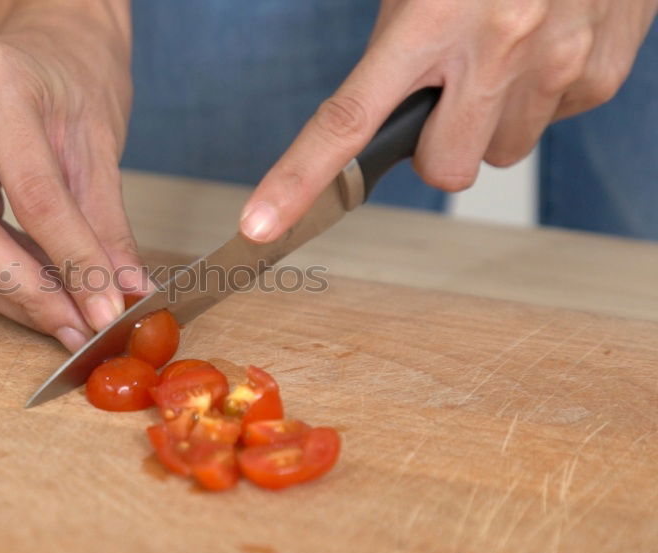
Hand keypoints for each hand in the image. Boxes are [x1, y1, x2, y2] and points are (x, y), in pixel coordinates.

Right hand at [0, 0, 143, 350]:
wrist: (44, 41)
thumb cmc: (74, 74)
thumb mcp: (99, 144)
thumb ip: (107, 224)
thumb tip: (123, 292)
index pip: (33, 197)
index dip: (72, 263)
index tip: (106, 309)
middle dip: (27, 294)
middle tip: (77, 329)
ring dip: (14, 295)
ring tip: (67, 321)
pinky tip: (40, 296)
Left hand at [240, 0, 657, 241]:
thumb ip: (397, 43)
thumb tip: (378, 108)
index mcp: (429, 18)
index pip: (347, 120)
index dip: (298, 180)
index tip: (260, 225)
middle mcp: (497, 46)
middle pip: (445, 169)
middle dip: (439, 147)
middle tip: (447, 93)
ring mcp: (556, 66)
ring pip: (502, 152)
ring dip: (491, 121)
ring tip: (503, 54)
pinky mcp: (600, 76)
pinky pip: (551, 123)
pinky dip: (538, 98)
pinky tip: (542, 47)